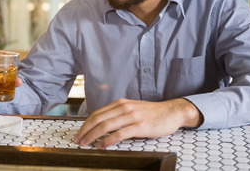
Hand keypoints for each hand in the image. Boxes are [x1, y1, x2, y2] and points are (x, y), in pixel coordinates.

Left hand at [74, 98, 202, 148]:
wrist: (172, 112)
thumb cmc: (152, 113)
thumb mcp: (133, 109)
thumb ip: (119, 114)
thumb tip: (102, 125)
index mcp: (121, 103)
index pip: (97, 113)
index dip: (86, 124)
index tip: (79, 133)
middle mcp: (124, 107)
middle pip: (98, 119)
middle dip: (85, 130)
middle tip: (78, 140)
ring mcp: (131, 116)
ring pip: (106, 125)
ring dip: (92, 136)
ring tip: (85, 144)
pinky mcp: (139, 126)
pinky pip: (119, 133)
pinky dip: (108, 140)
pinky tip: (101, 146)